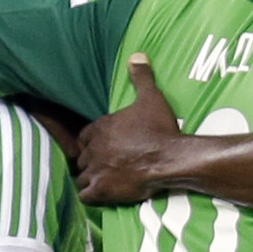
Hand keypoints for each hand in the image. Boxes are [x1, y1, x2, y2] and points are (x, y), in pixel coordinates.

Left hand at [73, 55, 191, 205]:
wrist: (170, 157)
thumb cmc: (160, 128)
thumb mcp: (151, 98)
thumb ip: (141, 77)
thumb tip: (137, 55)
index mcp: (101, 128)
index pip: (84, 136)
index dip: (91, 142)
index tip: (102, 147)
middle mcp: (94, 148)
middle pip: (82, 157)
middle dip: (90, 161)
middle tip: (104, 165)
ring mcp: (96, 170)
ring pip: (82, 177)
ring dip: (90, 179)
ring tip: (102, 181)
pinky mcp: (102, 190)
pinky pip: (85, 196)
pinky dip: (91, 196)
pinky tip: (100, 194)